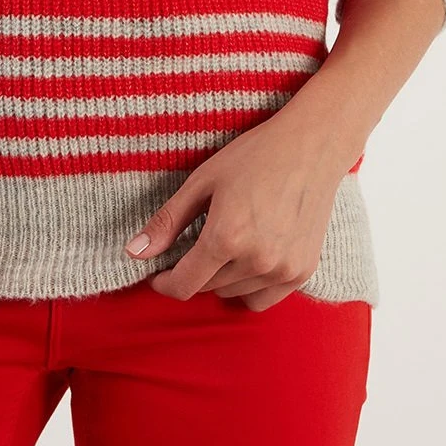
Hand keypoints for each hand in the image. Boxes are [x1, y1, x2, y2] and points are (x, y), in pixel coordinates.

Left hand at [121, 104, 346, 310]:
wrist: (311, 147)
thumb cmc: (254, 156)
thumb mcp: (202, 181)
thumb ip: (168, 222)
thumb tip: (134, 253)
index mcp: (226, 237)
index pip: (184, 285)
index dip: (164, 282)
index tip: (158, 273)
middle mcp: (256, 261)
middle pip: (207, 288)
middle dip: (193, 271)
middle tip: (195, 242)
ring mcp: (283, 270)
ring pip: (233, 294)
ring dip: (221, 278)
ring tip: (226, 242)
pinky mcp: (302, 272)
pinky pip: (262, 299)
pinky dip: (248, 287)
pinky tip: (248, 258)